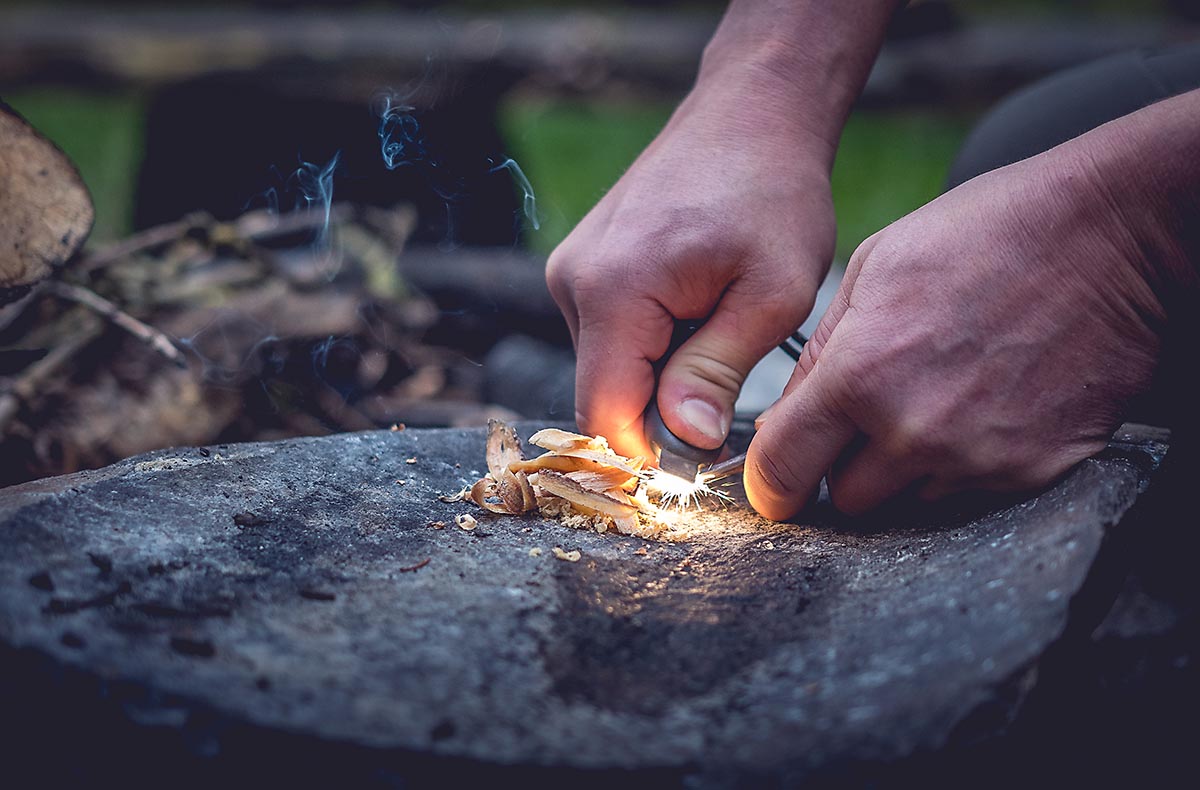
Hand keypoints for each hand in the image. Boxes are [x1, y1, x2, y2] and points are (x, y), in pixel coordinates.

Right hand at [546, 75, 835, 458]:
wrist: (749, 113)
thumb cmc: (772, 194)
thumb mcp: (771, 294)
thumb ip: (717, 371)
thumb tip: (682, 441)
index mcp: (614, 290)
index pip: (604, 415)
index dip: (650, 455)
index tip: (705, 459)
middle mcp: (573, 281)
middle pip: (603, 395)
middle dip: (661, 412)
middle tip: (731, 382)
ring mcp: (570, 271)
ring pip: (607, 369)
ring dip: (659, 375)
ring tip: (718, 328)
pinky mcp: (581, 267)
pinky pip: (607, 337)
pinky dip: (651, 345)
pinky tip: (697, 309)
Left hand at [746, 147, 1166, 518]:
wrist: (1113, 238)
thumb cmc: (987, 235)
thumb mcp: (872, 267)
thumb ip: (820, 353)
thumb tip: (784, 418)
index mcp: (860, 375)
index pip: (782, 470)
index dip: (770, 482)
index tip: (776, 482)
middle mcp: (914, 432)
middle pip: (847, 498)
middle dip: (846, 466)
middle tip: (873, 416)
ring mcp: (977, 459)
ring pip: (908, 501)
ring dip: (907, 467)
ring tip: (940, 396)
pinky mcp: (1032, 472)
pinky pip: (968, 494)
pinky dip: (964, 463)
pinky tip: (982, 405)